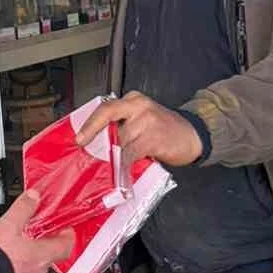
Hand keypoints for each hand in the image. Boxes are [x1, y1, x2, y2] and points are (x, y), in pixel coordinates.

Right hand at [0, 190, 74, 272]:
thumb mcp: (8, 225)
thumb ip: (23, 209)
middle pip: (49, 259)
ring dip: (27, 262)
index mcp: (42, 255)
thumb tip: (33, 197)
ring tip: (14, 252)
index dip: (67, 237)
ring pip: (33, 272)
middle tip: (36, 239)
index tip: (65, 231)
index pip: (66, 246)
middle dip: (42, 248)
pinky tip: (3, 267)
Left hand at [76, 92, 203, 172]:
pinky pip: (132, 152)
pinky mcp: (154, 137)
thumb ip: (122, 126)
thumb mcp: (142, 120)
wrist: (193, 135)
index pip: (105, 108)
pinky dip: (124, 164)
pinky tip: (122, 172)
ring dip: (113, 156)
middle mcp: (139, 106)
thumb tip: (97, 145)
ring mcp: (148, 120)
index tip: (79, 139)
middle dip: (99, 143)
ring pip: (120, 140)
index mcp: (132, 100)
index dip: (90, 124)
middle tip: (90, 156)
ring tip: (110, 167)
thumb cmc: (164, 130)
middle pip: (110, 123)